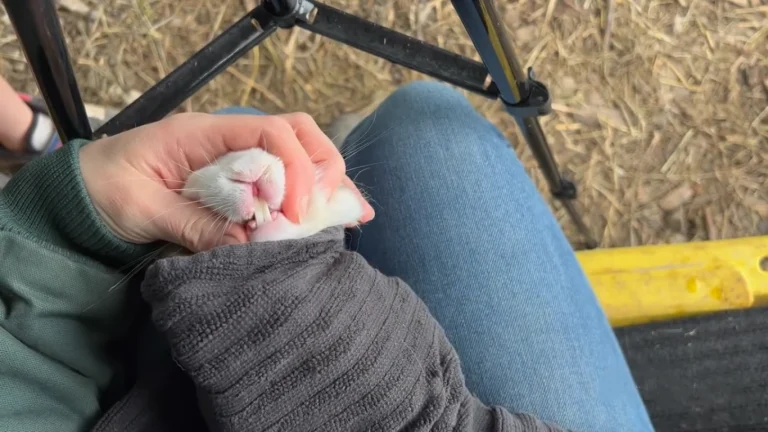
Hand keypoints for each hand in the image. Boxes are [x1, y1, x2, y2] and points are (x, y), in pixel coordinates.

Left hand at [79, 112, 374, 251]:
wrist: (80, 196)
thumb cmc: (103, 192)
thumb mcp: (144, 210)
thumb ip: (196, 225)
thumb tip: (250, 246)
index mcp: (203, 133)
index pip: (270, 133)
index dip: (295, 170)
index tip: (296, 213)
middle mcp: (226, 139)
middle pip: (295, 133)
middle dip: (321, 168)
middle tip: (327, 209)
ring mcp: (234, 158)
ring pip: (297, 152)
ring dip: (325, 180)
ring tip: (351, 212)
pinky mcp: (236, 181)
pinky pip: (282, 179)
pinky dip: (312, 195)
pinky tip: (337, 214)